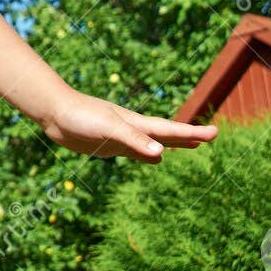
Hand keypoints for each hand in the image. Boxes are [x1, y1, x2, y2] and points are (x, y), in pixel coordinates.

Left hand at [40, 89, 218, 161]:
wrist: (54, 112)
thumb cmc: (80, 116)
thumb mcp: (109, 128)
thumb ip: (134, 140)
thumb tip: (161, 154)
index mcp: (136, 123)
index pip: (171, 130)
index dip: (193, 133)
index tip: (215, 133)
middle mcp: (133, 129)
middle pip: (167, 134)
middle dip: (189, 136)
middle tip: (211, 136)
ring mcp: (122, 136)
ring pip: (154, 142)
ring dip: (172, 144)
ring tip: (190, 145)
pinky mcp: (109, 144)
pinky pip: (136, 151)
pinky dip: (149, 154)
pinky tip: (154, 158)